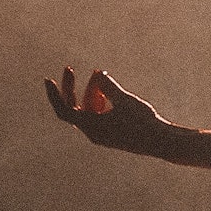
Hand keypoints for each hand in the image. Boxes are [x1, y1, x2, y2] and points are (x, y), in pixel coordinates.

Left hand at [44, 66, 168, 157]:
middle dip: (74, 88)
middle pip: (76, 107)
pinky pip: (99, 115)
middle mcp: (93, 132)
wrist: (162, 142)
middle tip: (69, 68)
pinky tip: (108, 89)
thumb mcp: (125, 100)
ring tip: (99, 74)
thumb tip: (98, 74)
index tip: (48, 80)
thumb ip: (109, 86)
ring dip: (92, 91)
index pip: (65, 110)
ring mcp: (102, 133)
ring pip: (89, 109)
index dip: (54, 95)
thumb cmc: (143, 121)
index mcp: (91, 127)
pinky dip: (101, 101)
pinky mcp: (112, 133)